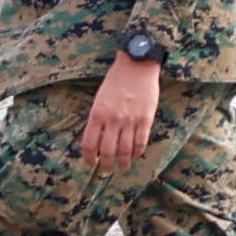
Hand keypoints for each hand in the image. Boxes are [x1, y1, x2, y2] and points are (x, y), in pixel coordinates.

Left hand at [80, 51, 162, 165]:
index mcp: (97, 114)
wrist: (137, 64)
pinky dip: (137, 152)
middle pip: (107, 152)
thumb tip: (98, 139)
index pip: (90, 144)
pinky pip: (140, 142)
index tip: (92, 163)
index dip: (90, 158)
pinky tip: (134, 155)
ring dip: (123, 163)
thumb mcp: (100, 98)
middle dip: (106, 165)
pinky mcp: (145, 119)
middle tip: (106, 171)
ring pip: (125, 151)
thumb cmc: (116, 79)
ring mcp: (130, 121)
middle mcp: (112, 120)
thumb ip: (98, 118)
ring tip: (123, 167)